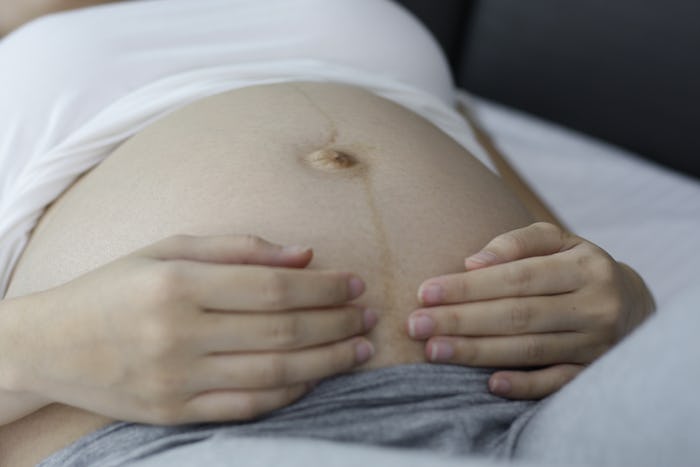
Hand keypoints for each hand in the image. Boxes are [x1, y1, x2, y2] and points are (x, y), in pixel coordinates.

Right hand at [2, 235, 375, 423]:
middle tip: (368, 315)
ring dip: (327, 361)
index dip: (322, 287)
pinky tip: (317, 378)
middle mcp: (178, 334)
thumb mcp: (168, 250)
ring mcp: (176, 379)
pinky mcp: (174, 413)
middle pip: (281, 331)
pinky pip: (248, 408)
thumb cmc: (115, 286)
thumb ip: (238, 249)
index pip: (272, 287)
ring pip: (273, 374)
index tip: (354, 283)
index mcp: (178, 285)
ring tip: (359, 348)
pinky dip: (290, 394)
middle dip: (335, 322)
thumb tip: (304, 254)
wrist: (51, 344)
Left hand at [406, 222, 653, 399]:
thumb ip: (518, 242)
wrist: (632, 304)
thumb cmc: (576, 266)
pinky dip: (525, 385)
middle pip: (518, 315)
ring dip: (477, 352)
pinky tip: (490, 384)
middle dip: (461, 320)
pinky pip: (558, 382)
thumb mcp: (558, 241)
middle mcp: (594, 306)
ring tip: (433, 350)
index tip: (425, 292)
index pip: (517, 277)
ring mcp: (597, 343)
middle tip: (415, 325)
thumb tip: (474, 262)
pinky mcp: (594, 372)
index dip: (469, 287)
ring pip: (530, 350)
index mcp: (584, 267)